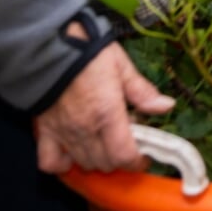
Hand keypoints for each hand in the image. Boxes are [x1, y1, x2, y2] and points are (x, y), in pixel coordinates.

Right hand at [33, 38, 173, 173]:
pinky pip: (50, 162)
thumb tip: (166, 106)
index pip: (124, 155)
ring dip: (98, 159)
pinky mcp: (45, 131)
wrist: (48, 45)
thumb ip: (142, 91)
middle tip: (125, 140)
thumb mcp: (121, 66)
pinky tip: (73, 154)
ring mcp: (63, 133)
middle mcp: (85, 129)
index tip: (144, 156)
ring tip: (103, 141)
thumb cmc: (88, 52)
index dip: (137, 161)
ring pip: (84, 164)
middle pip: (106, 164)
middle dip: (120, 158)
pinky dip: (63, 164)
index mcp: (107, 113)